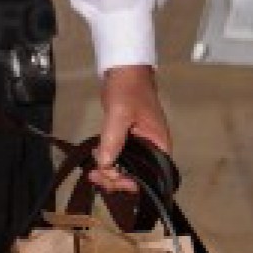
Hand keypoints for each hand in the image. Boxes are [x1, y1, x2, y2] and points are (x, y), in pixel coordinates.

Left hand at [92, 65, 172, 194]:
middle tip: (94, 175)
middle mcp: (153, 149)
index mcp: (159, 145)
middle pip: (138, 176)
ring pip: (127, 167)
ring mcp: (141, 144)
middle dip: (116, 179)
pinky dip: (109, 161)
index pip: (151, 177)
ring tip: (92, 170)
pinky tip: (96, 159)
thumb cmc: (128, 88)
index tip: (111, 179)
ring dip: (110, 172)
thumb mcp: (120, 114)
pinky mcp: (129, 139)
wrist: (125, 69)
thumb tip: (106, 165)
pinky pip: (121, 156)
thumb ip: (113, 140)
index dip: (131, 183)